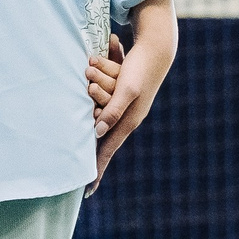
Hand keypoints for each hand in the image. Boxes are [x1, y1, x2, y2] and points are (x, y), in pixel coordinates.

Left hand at [93, 0, 176, 189]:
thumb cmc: (141, 69)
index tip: (86, 191)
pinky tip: (89, 116)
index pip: (107, 150)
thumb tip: (98, 133)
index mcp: (128, 121)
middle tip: (83, 175)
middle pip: (101, 138)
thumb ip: (113, 111)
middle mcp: (126, 118)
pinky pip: (104, 104)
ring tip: (82, 127)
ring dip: (89, 116)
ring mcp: (125, 108)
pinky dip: (94, 106)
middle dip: (89, 149)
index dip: (96, 169)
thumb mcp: (126, 91)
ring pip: (99, 117)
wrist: (156, 48)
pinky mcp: (122, 96)